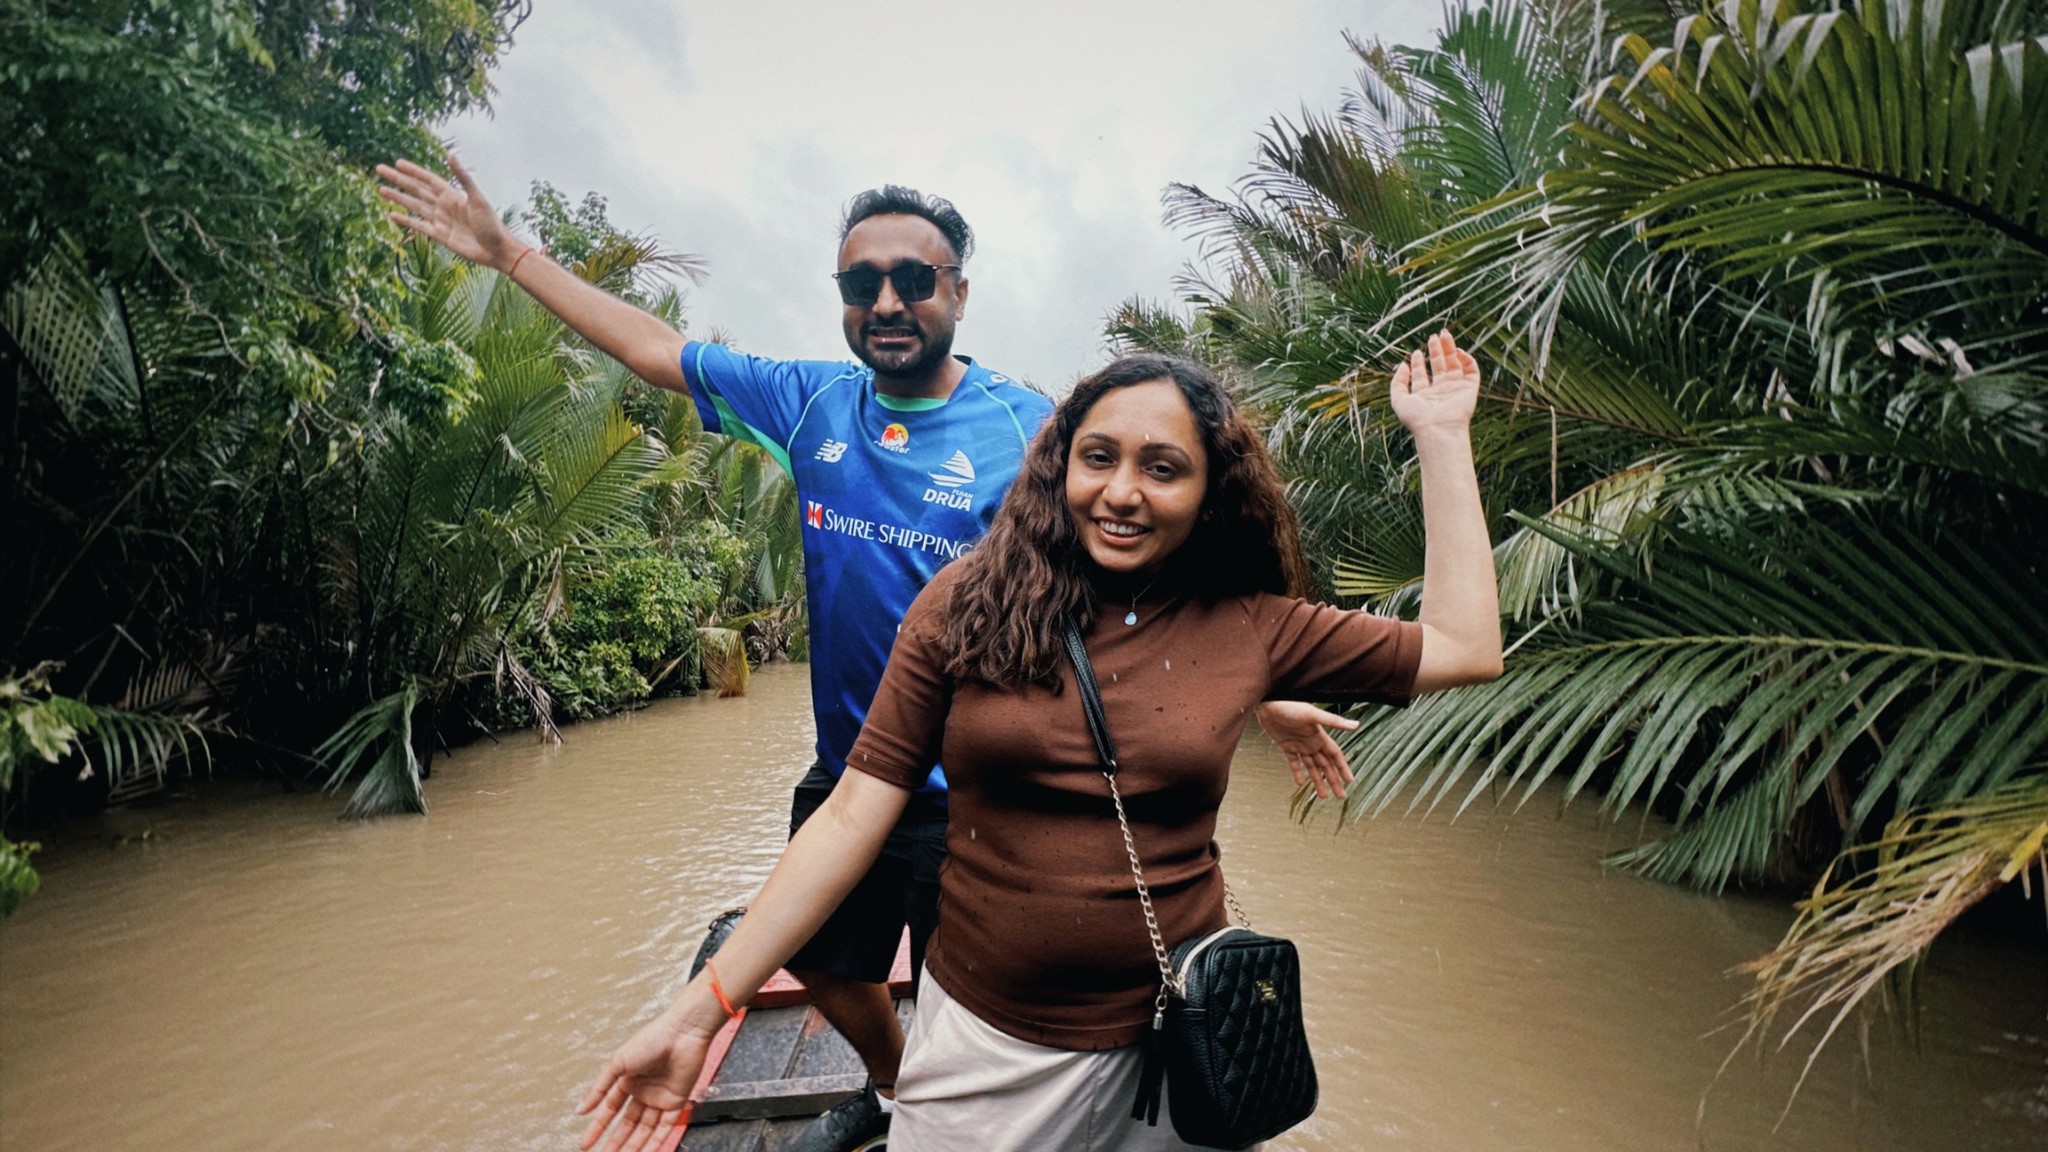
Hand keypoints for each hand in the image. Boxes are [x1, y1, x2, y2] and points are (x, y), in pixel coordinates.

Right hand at [374, 154, 524, 271]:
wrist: (496, 250)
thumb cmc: (491, 224)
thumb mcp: (477, 199)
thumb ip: (464, 178)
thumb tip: (451, 156)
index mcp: (452, 195)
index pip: (427, 179)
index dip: (413, 171)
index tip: (397, 163)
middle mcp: (444, 205)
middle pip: (416, 189)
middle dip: (398, 180)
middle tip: (379, 169)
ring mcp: (441, 220)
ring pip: (414, 206)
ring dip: (398, 198)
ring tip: (381, 190)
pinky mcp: (440, 236)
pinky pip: (419, 225)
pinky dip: (406, 220)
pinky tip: (392, 214)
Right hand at [576, 1011, 717, 1151]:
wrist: (684, 1032)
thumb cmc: (652, 1039)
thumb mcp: (618, 1063)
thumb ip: (600, 1088)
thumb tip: (581, 1109)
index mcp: (628, 1079)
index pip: (610, 1110)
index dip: (598, 1128)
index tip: (586, 1144)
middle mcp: (643, 1091)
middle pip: (627, 1124)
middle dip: (615, 1142)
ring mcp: (660, 1098)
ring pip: (645, 1130)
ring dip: (633, 1146)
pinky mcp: (678, 1102)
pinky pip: (665, 1128)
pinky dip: (656, 1142)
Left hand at [1253, 700, 1357, 798]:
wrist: (1268, 702)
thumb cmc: (1290, 705)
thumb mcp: (1312, 715)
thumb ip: (1333, 722)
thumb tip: (1356, 725)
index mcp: (1320, 736)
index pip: (1335, 755)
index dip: (1343, 768)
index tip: (1350, 781)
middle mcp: (1311, 742)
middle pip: (1325, 765)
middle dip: (1334, 780)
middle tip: (1340, 796)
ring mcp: (1299, 744)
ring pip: (1311, 767)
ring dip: (1317, 780)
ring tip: (1324, 796)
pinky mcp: (1285, 745)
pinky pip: (1293, 762)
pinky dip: (1297, 772)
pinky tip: (1300, 783)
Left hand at [1387, 330, 1480, 436]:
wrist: (1438, 429)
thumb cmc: (1417, 419)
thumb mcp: (1399, 400)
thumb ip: (1397, 382)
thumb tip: (1402, 365)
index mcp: (1424, 395)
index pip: (1422, 375)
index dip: (1419, 362)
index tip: (1417, 352)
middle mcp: (1440, 391)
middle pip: (1439, 366)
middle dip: (1437, 351)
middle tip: (1434, 336)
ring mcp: (1455, 389)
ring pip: (1454, 364)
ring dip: (1450, 349)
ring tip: (1444, 335)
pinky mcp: (1469, 389)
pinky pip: (1471, 371)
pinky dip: (1467, 360)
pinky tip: (1458, 351)